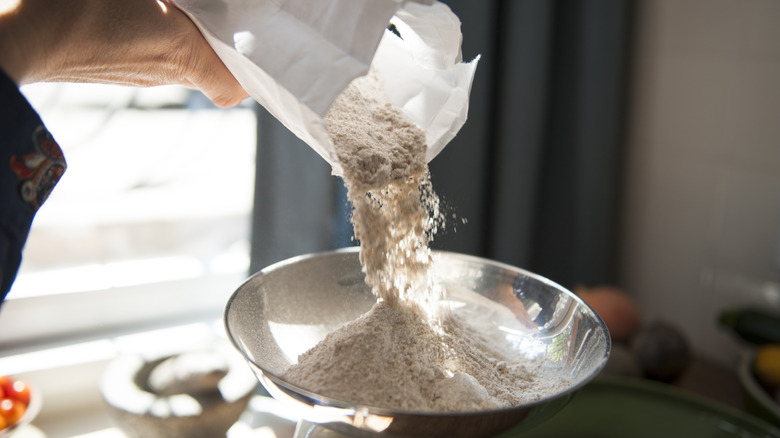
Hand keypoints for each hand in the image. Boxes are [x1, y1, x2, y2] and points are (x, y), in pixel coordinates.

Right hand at [0, 0, 247, 106]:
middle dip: (220, 40)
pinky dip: (160, 35)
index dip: (247, 72)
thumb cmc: (78, 10)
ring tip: (182, 7)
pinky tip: (146, 10)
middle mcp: (165, 72)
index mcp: (182, 52)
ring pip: (181, 60)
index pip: (231, 88)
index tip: (250, 44)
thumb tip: (180, 5)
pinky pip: (153, 55)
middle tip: (219, 13)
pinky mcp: (116, 69)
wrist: (22, 36)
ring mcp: (139, 75)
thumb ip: (173, 3)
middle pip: (211, 68)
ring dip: (188, 34)